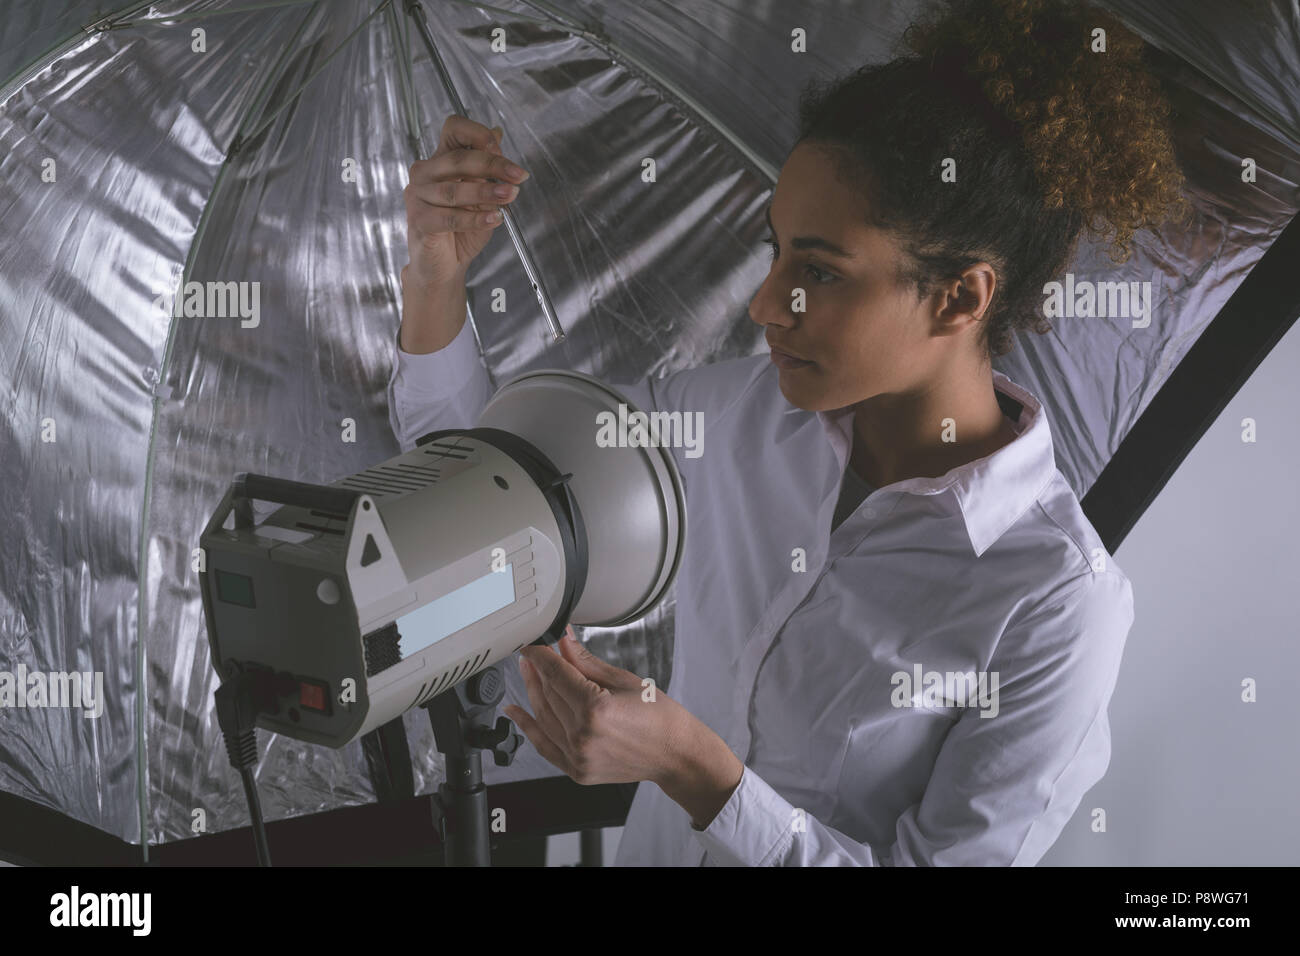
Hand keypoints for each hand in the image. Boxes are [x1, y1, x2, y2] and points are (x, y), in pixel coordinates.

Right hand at [403, 114, 530, 287]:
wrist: (445, 266)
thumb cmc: (461, 230)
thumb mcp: (482, 196)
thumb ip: (487, 168)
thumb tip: (498, 132)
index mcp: (440, 161)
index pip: (453, 130)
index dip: (476, 134)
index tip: (500, 148)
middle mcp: (425, 173)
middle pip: (457, 159)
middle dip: (492, 165)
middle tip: (518, 176)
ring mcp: (418, 196)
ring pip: (454, 189)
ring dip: (486, 192)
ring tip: (509, 196)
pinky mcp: (419, 221)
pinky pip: (449, 217)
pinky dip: (474, 219)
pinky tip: (493, 219)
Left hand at [504, 626, 683, 786]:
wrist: (674, 754)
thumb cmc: (659, 717)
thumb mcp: (624, 680)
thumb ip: (586, 662)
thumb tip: (563, 642)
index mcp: (596, 708)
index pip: (556, 674)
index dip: (540, 655)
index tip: (532, 644)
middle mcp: (583, 735)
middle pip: (548, 694)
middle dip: (536, 670)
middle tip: (531, 655)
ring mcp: (578, 756)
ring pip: (543, 718)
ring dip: (531, 693)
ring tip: (527, 674)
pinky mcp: (577, 770)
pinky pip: (544, 746)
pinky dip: (528, 728)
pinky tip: (515, 712)